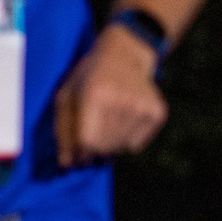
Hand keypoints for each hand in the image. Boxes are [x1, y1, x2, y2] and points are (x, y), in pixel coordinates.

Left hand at [53, 24, 168, 163]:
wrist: (125, 55)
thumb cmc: (88, 77)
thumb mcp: (66, 96)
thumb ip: (63, 131)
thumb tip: (66, 164)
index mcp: (96, 94)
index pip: (88, 142)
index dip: (79, 152)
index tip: (76, 152)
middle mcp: (122, 102)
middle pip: (105, 148)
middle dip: (93, 150)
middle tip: (90, 138)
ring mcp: (143, 108)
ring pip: (121, 148)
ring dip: (109, 144)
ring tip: (106, 124)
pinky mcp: (158, 113)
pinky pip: (136, 145)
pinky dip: (125, 140)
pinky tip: (122, 121)